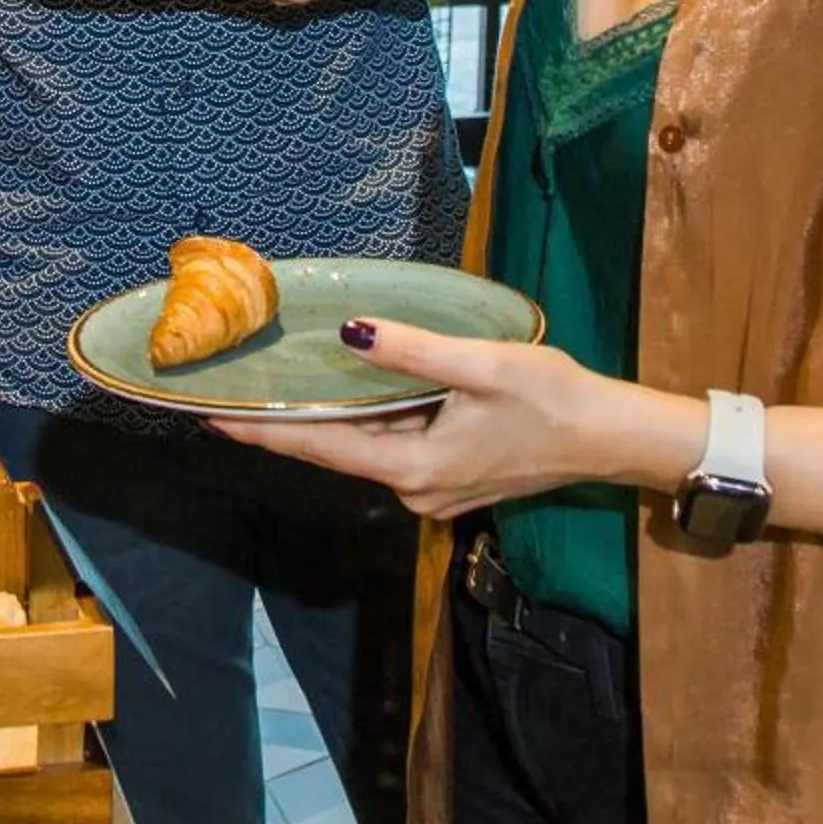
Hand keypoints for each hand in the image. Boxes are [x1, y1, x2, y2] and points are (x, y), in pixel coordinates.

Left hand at [211, 321, 696, 520]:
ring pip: (364, 450)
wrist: (611, 437)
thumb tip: (348, 333)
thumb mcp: (481, 365)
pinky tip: (346, 396)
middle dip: (283, 426)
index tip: (211, 418)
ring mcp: (434, 489)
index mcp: (414, 467)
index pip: (319, 449)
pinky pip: (392, 448)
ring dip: (325, 423)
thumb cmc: (553, 398)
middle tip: (229, 397)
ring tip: (275, 391)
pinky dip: (365, 424)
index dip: (262, 432)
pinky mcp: (452, 478)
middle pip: (334, 453)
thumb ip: (413, 351)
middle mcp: (415, 490)